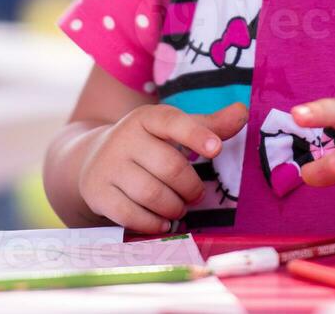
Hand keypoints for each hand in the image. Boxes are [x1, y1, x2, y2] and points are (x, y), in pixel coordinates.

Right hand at [78, 102, 246, 232]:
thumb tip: (242, 111)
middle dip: (191, 188)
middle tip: (195, 196)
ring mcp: (108, 165)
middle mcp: (124, 137)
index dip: (196, 135)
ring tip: (179, 209)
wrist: (92, 159)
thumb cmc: (146, 145)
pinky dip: (153, 224)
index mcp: (147, 118)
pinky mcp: (97, 192)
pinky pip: (132, 215)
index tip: (216, 149)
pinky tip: (162, 223)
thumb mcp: (172, 131)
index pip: (173, 121)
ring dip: (174, 208)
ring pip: (152, 195)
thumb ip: (209, 125)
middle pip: (170, 167)